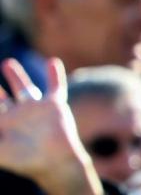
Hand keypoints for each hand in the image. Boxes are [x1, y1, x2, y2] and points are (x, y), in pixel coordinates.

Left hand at [0, 58, 102, 194]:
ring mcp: (36, 108)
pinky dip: (54, 74)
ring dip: (16, 76)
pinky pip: (55, 86)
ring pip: (25, 88)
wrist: (53, 160)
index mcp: (4, 125)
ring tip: (6, 63)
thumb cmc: (24, 159)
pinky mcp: (54, 104)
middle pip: (4, 98)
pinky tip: (52, 61)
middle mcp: (19, 115)